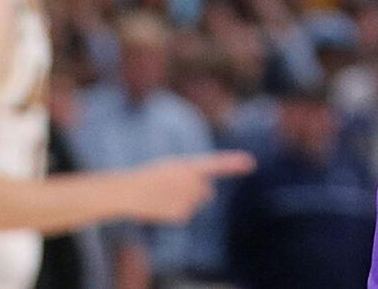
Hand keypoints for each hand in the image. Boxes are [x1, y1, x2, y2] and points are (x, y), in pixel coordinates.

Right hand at [119, 151, 253, 223]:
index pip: (215, 163)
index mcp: (187, 165)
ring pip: (195, 204)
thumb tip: (209, 192)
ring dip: (183, 202)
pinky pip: (185, 215)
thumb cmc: (147, 178)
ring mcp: (186, 198)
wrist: (127, 192)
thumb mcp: (171, 169)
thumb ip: (193, 176)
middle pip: (206, 192)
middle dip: (196, 193)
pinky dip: (175, 213)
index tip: (251, 163)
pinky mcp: (181, 213)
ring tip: (162, 197)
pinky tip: (161, 207)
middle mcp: (191, 181)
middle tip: (173, 189)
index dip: (232, 164)